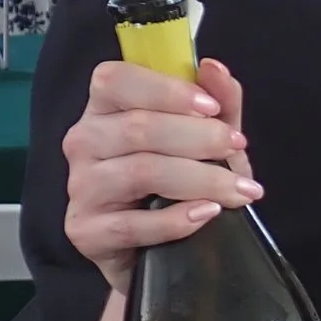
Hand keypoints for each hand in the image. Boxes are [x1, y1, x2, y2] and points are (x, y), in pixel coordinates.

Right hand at [61, 57, 259, 295]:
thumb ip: (218, 102)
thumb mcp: (208, 139)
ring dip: (201, 179)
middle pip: (138, 128)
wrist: (162, 252)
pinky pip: (133, 224)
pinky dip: (177, 219)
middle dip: (199, 137)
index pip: (116, 80)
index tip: (211, 107)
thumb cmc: (181, 184)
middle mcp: (83, 142)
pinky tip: (207, 214)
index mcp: (105, 108)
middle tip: (238, 146)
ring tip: (240, 189)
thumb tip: (214, 68)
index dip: (166, 90)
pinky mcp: (85, 231)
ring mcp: (80, 188)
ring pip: (141, 172)